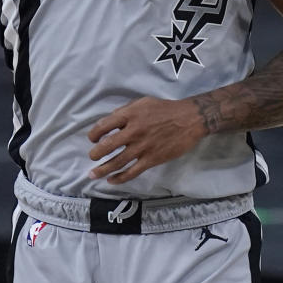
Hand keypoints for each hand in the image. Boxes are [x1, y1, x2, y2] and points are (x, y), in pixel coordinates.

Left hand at [87, 96, 205, 184]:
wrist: (189, 119)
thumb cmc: (166, 109)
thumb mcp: (144, 102)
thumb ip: (126, 111)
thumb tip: (111, 121)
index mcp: (130, 115)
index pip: (104, 125)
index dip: (94, 134)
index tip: (92, 139)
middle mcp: (134, 131)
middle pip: (107, 146)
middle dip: (95, 154)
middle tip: (92, 157)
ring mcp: (143, 147)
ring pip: (117, 162)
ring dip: (102, 169)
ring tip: (93, 174)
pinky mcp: (152, 159)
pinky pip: (132, 172)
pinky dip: (120, 178)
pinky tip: (112, 180)